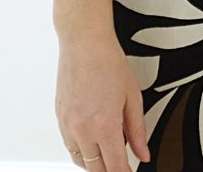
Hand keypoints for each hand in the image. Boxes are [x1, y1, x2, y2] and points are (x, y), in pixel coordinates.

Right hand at [56, 29, 149, 170]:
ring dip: (94, 163)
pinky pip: (69, 145)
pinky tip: (92, 141)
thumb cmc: (108, 62)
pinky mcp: (59, 117)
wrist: (84, 43)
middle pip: (96, 169)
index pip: (115, 167)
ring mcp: (68, 124)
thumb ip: (138, 131)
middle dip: (110, 170)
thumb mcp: (132, 98)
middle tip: (121, 165)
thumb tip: (143, 153)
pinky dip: (81, 149)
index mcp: (105, 125)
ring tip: (107, 154)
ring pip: (80, 160)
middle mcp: (83, 128)